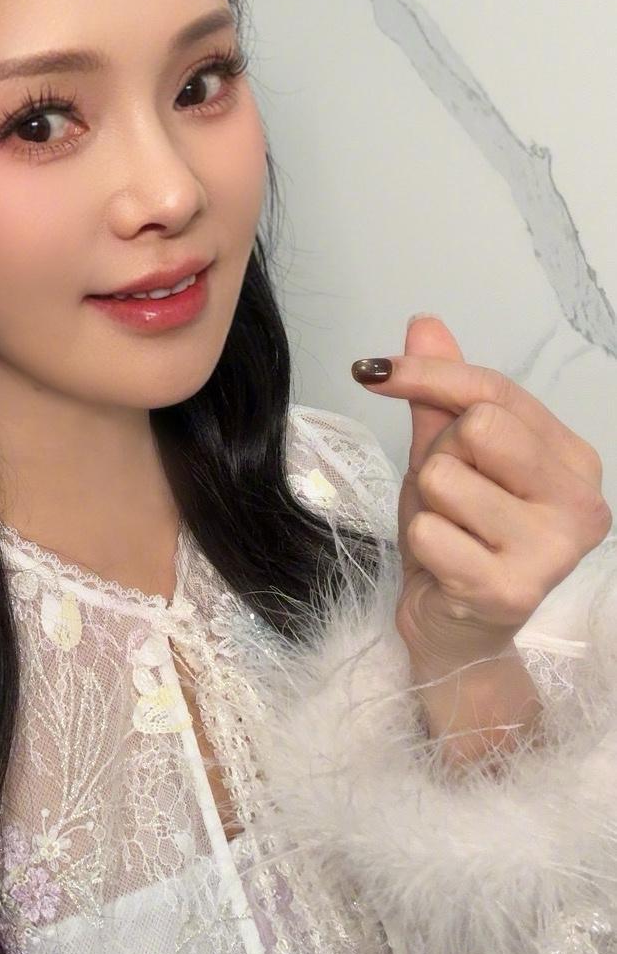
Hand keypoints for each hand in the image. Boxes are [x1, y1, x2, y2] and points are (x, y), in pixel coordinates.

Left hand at [352, 316, 611, 697]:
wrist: (454, 629)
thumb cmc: (460, 538)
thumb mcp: (447, 455)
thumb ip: (443, 392)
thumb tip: (425, 323)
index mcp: (573, 459)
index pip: (495, 390)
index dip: (428, 375)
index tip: (374, 371)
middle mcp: (580, 501)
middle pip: (479, 426)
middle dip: (442, 455)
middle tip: (448, 496)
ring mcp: (552, 549)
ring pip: (447, 477)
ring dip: (429, 503)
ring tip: (450, 532)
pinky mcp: (512, 589)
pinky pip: (431, 530)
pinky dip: (421, 542)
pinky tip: (445, 565)